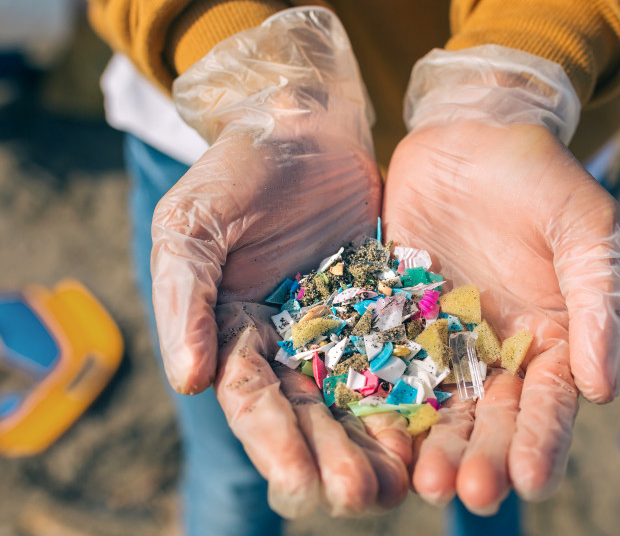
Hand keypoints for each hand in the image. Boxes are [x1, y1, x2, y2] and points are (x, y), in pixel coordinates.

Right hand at [151, 7, 408, 516]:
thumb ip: (184, 301)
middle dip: (333, 458)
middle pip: (310, 414)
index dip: (274, 443)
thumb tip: (188, 382)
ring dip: (376, 444)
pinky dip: (415, 394)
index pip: (252, 400)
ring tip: (403, 484)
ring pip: (358, 398)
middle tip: (361, 497)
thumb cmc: (235, 169)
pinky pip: (402, 357)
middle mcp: (286, 344)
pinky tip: (436, 429)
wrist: (301, 123)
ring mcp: (340, 329)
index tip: (300, 484)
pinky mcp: (386, 309)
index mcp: (232, 333)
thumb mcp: (191, 225)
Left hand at [384, 45, 619, 512]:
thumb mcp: (583, 225)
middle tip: (468, 492)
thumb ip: (597, 301)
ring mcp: (443, 340)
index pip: (551, 402)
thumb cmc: (537, 174)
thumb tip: (604, 390)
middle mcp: (497, 352)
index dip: (543, 442)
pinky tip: (374, 437)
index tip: (530, 480)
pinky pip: (387, 368)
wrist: (467, 132)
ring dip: (432, 447)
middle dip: (483, 458)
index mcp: (553, 337)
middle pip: (492, 419)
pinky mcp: (395, 320)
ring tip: (422, 481)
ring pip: (439, 407)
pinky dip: (383, 405)